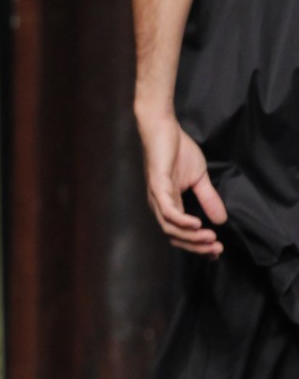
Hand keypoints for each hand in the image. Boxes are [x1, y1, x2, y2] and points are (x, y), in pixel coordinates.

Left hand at [137, 111, 225, 254]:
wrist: (164, 127)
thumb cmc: (177, 150)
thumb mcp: (199, 178)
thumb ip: (208, 198)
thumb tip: (222, 220)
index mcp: (168, 204)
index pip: (180, 233)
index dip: (197, 245)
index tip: (217, 251)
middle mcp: (159, 205)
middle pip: (174, 236)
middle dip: (197, 246)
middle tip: (217, 249)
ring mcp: (156, 196)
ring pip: (170, 228)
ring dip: (192, 237)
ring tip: (211, 238)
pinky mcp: (157, 186)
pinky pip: (168, 210)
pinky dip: (182, 221)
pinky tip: (197, 224)